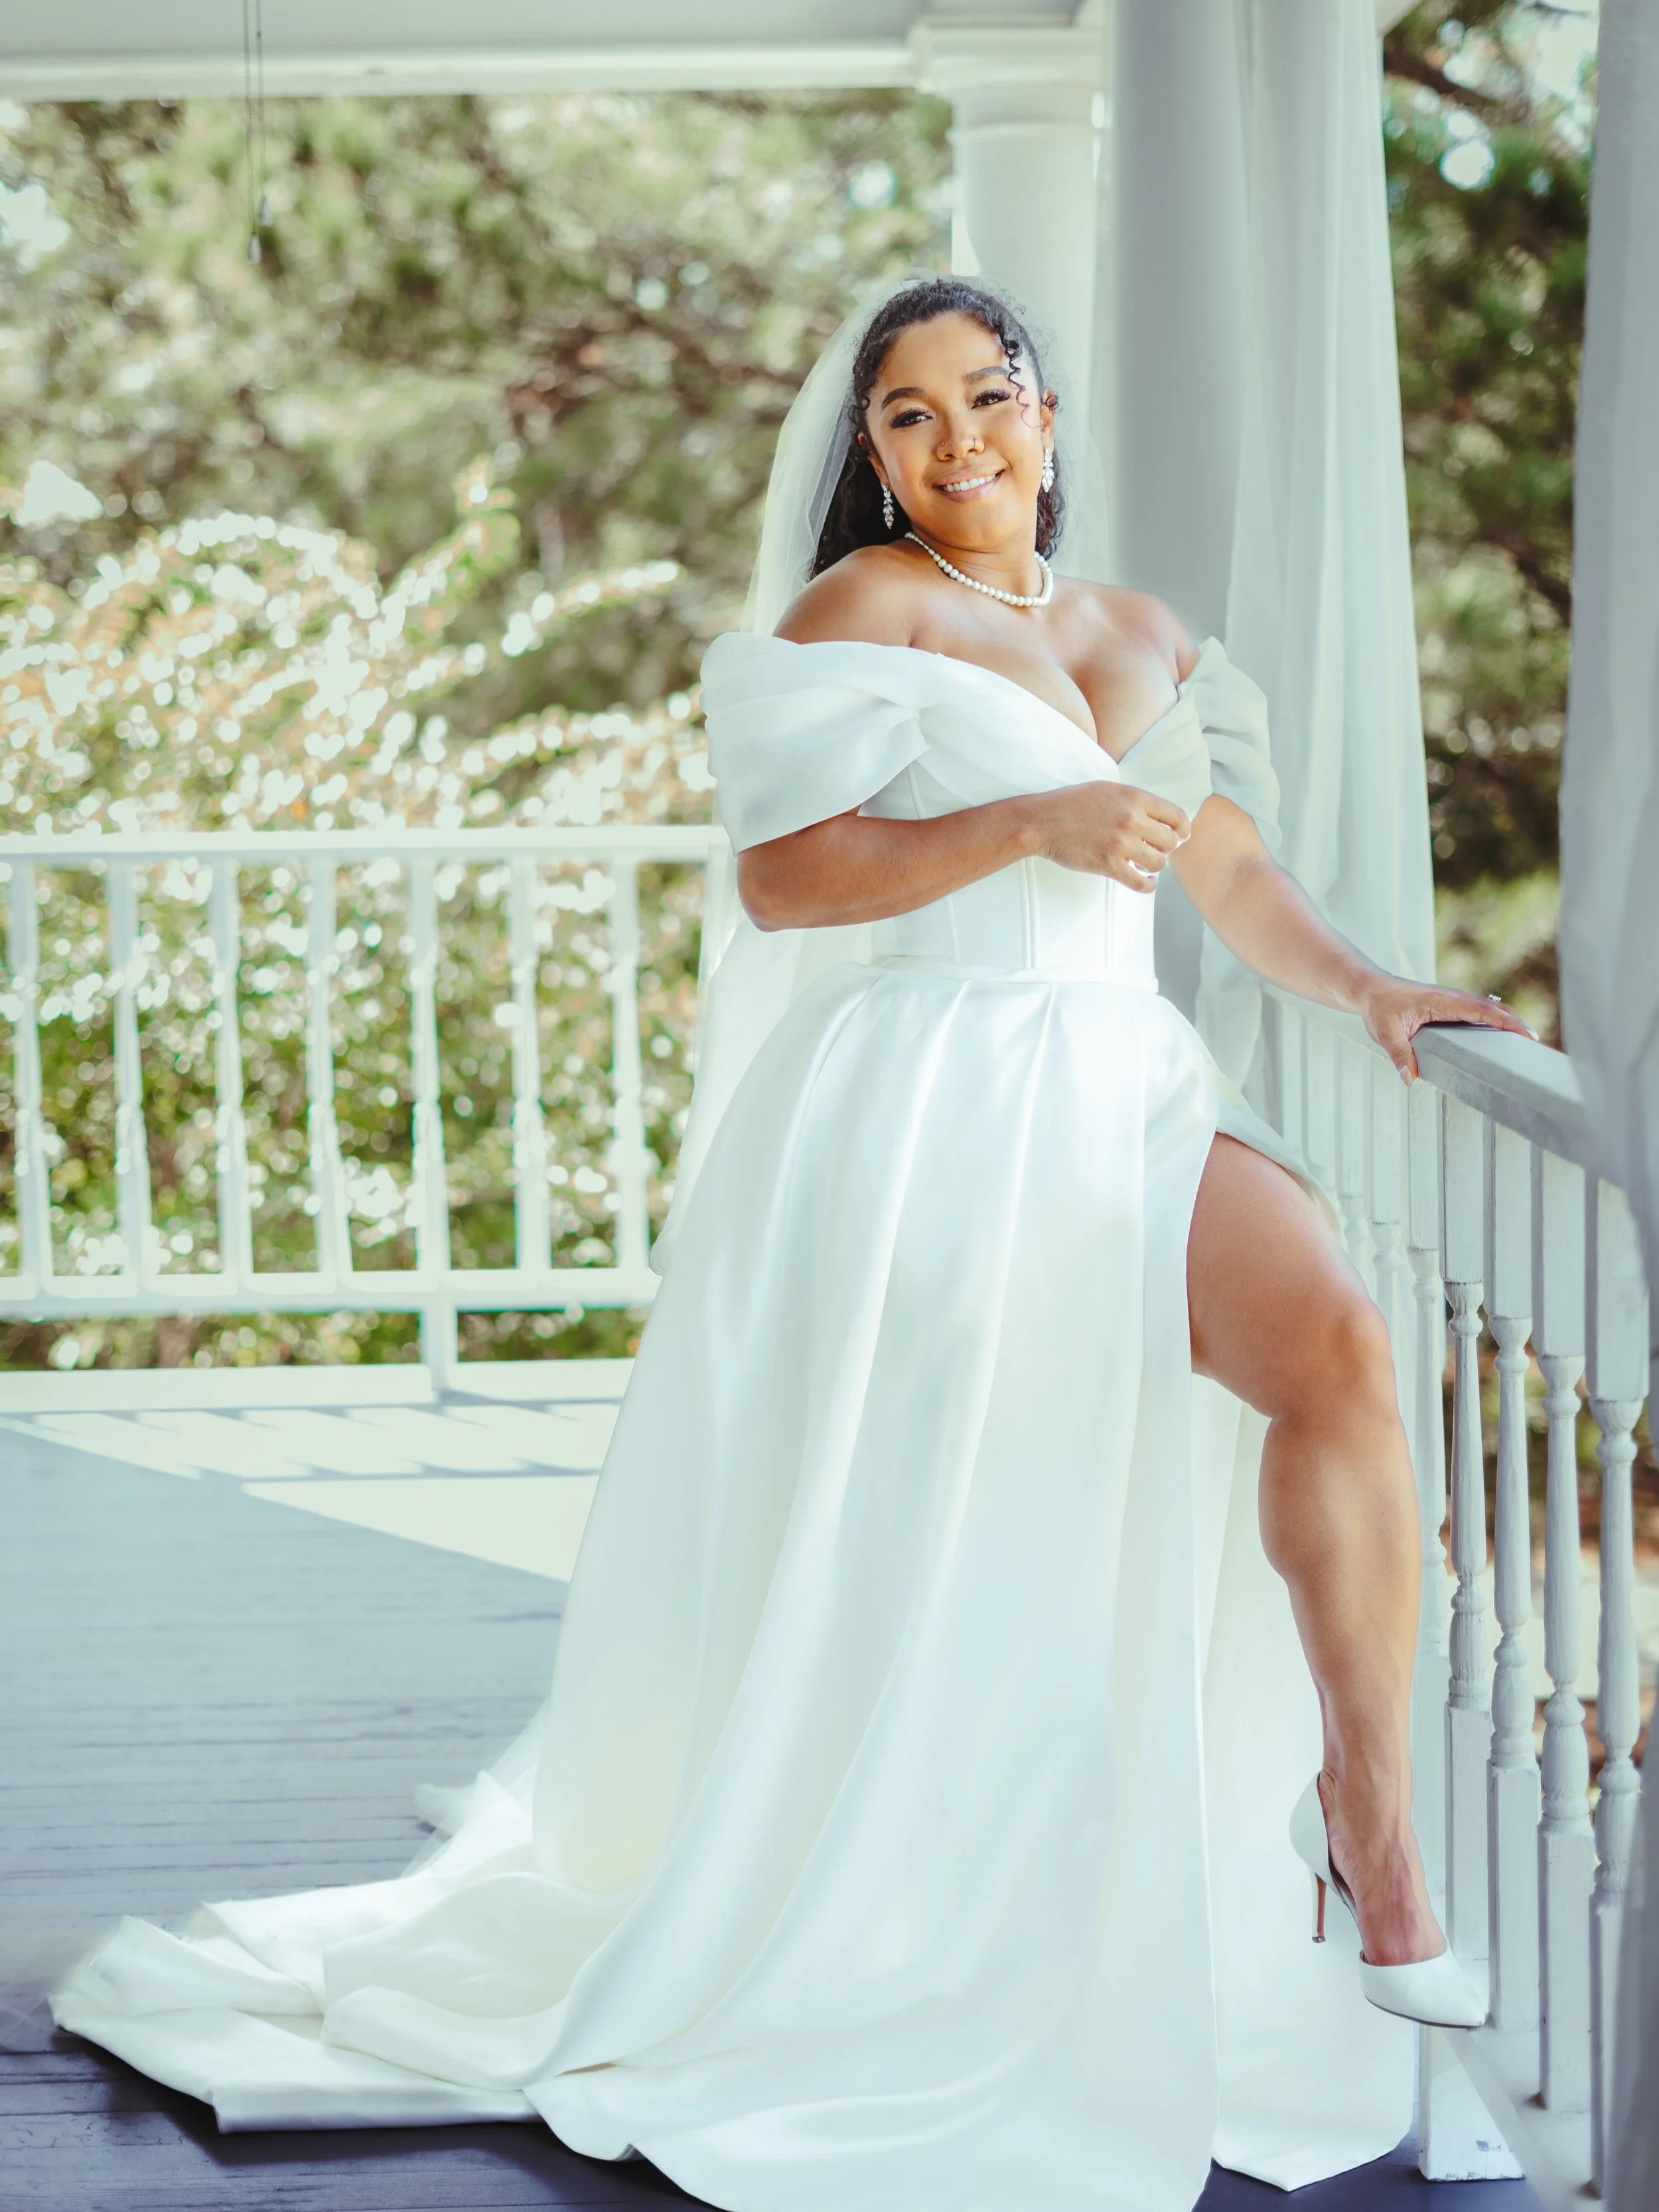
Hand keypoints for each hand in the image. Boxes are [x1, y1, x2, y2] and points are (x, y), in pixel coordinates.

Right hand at [1028, 781, 1190, 893]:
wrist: (1041, 821)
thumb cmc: (1072, 803)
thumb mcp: (1108, 789)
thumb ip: (1135, 801)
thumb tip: (1161, 818)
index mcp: (1134, 797)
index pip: (1176, 816)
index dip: (1183, 829)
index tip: (1180, 836)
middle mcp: (1131, 820)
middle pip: (1170, 842)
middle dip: (1166, 848)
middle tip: (1155, 849)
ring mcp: (1121, 844)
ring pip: (1159, 863)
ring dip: (1155, 865)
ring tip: (1144, 863)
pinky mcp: (1108, 865)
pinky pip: (1141, 883)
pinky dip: (1148, 885)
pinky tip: (1146, 881)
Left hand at [1356, 976, 1535, 1082]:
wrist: (1371, 989)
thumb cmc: (1379, 1007)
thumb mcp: (1385, 1033)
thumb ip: (1399, 1055)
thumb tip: (1410, 1078)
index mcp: (1443, 1001)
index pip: (1482, 1011)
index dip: (1506, 1022)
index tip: (1526, 1035)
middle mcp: (1453, 998)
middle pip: (1494, 1009)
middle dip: (1517, 1024)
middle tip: (1538, 1046)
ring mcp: (1454, 1001)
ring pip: (1489, 1010)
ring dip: (1509, 1023)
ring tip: (1529, 1045)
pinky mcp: (1451, 1006)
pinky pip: (1480, 1013)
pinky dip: (1496, 1022)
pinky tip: (1504, 1039)